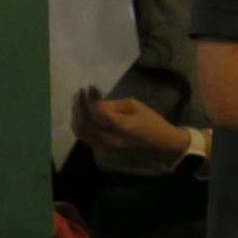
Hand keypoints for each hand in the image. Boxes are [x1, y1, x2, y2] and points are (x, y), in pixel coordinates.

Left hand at [70, 88, 189, 159]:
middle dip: (78, 106)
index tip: (89, 87)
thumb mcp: (137, 106)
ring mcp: (105, 146)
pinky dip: (79, 125)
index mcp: (121, 126)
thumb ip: (114, 105)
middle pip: (84, 123)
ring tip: (77, 102)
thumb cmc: (152, 122)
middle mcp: (109, 138)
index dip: (90, 98)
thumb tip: (97, 104)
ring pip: (80, 132)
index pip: (97, 111)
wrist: (161, 144)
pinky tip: (80, 115)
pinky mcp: (103, 149)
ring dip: (75, 116)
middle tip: (79, 93)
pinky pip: (84, 137)